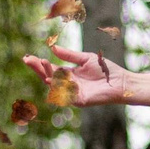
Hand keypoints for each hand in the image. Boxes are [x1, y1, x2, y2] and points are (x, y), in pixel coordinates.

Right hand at [21, 45, 149, 108]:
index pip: (51, 69)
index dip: (40, 64)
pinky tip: (50, 78)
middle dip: (38, 69)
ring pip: (55, 86)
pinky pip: (64, 95)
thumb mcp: (85, 58)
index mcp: (69, 74)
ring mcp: (73, 93)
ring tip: (42, 64)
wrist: (121, 82)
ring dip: (47, 75)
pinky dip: (57, 88)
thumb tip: (53, 48)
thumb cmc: (105, 70)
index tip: (28, 57)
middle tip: (28, 60)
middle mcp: (69, 84)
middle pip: (49, 77)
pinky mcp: (79, 100)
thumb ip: (70, 55)